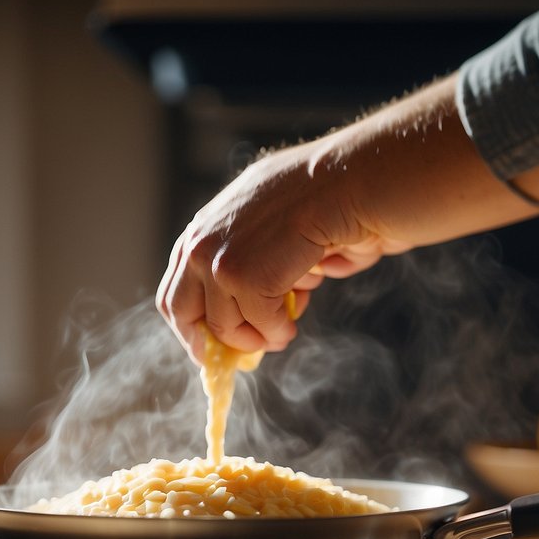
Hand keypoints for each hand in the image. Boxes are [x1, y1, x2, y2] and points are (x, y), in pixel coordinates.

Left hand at [156, 72, 538, 362]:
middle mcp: (204, 235)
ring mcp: (218, 256)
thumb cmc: (338, 200)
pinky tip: (297, 318)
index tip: (214, 346)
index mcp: (212, 220)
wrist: (359, 180)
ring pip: (222, 324)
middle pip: (180, 309)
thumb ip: (266, 263)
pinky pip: (255, 325)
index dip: (194, 320)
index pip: (180, 280)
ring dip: (258, 336)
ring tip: (286, 329)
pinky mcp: (240, 275)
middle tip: (241, 358)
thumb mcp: (288, 229)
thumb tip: (266, 317)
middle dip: (210, 341)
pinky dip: (279, 332)